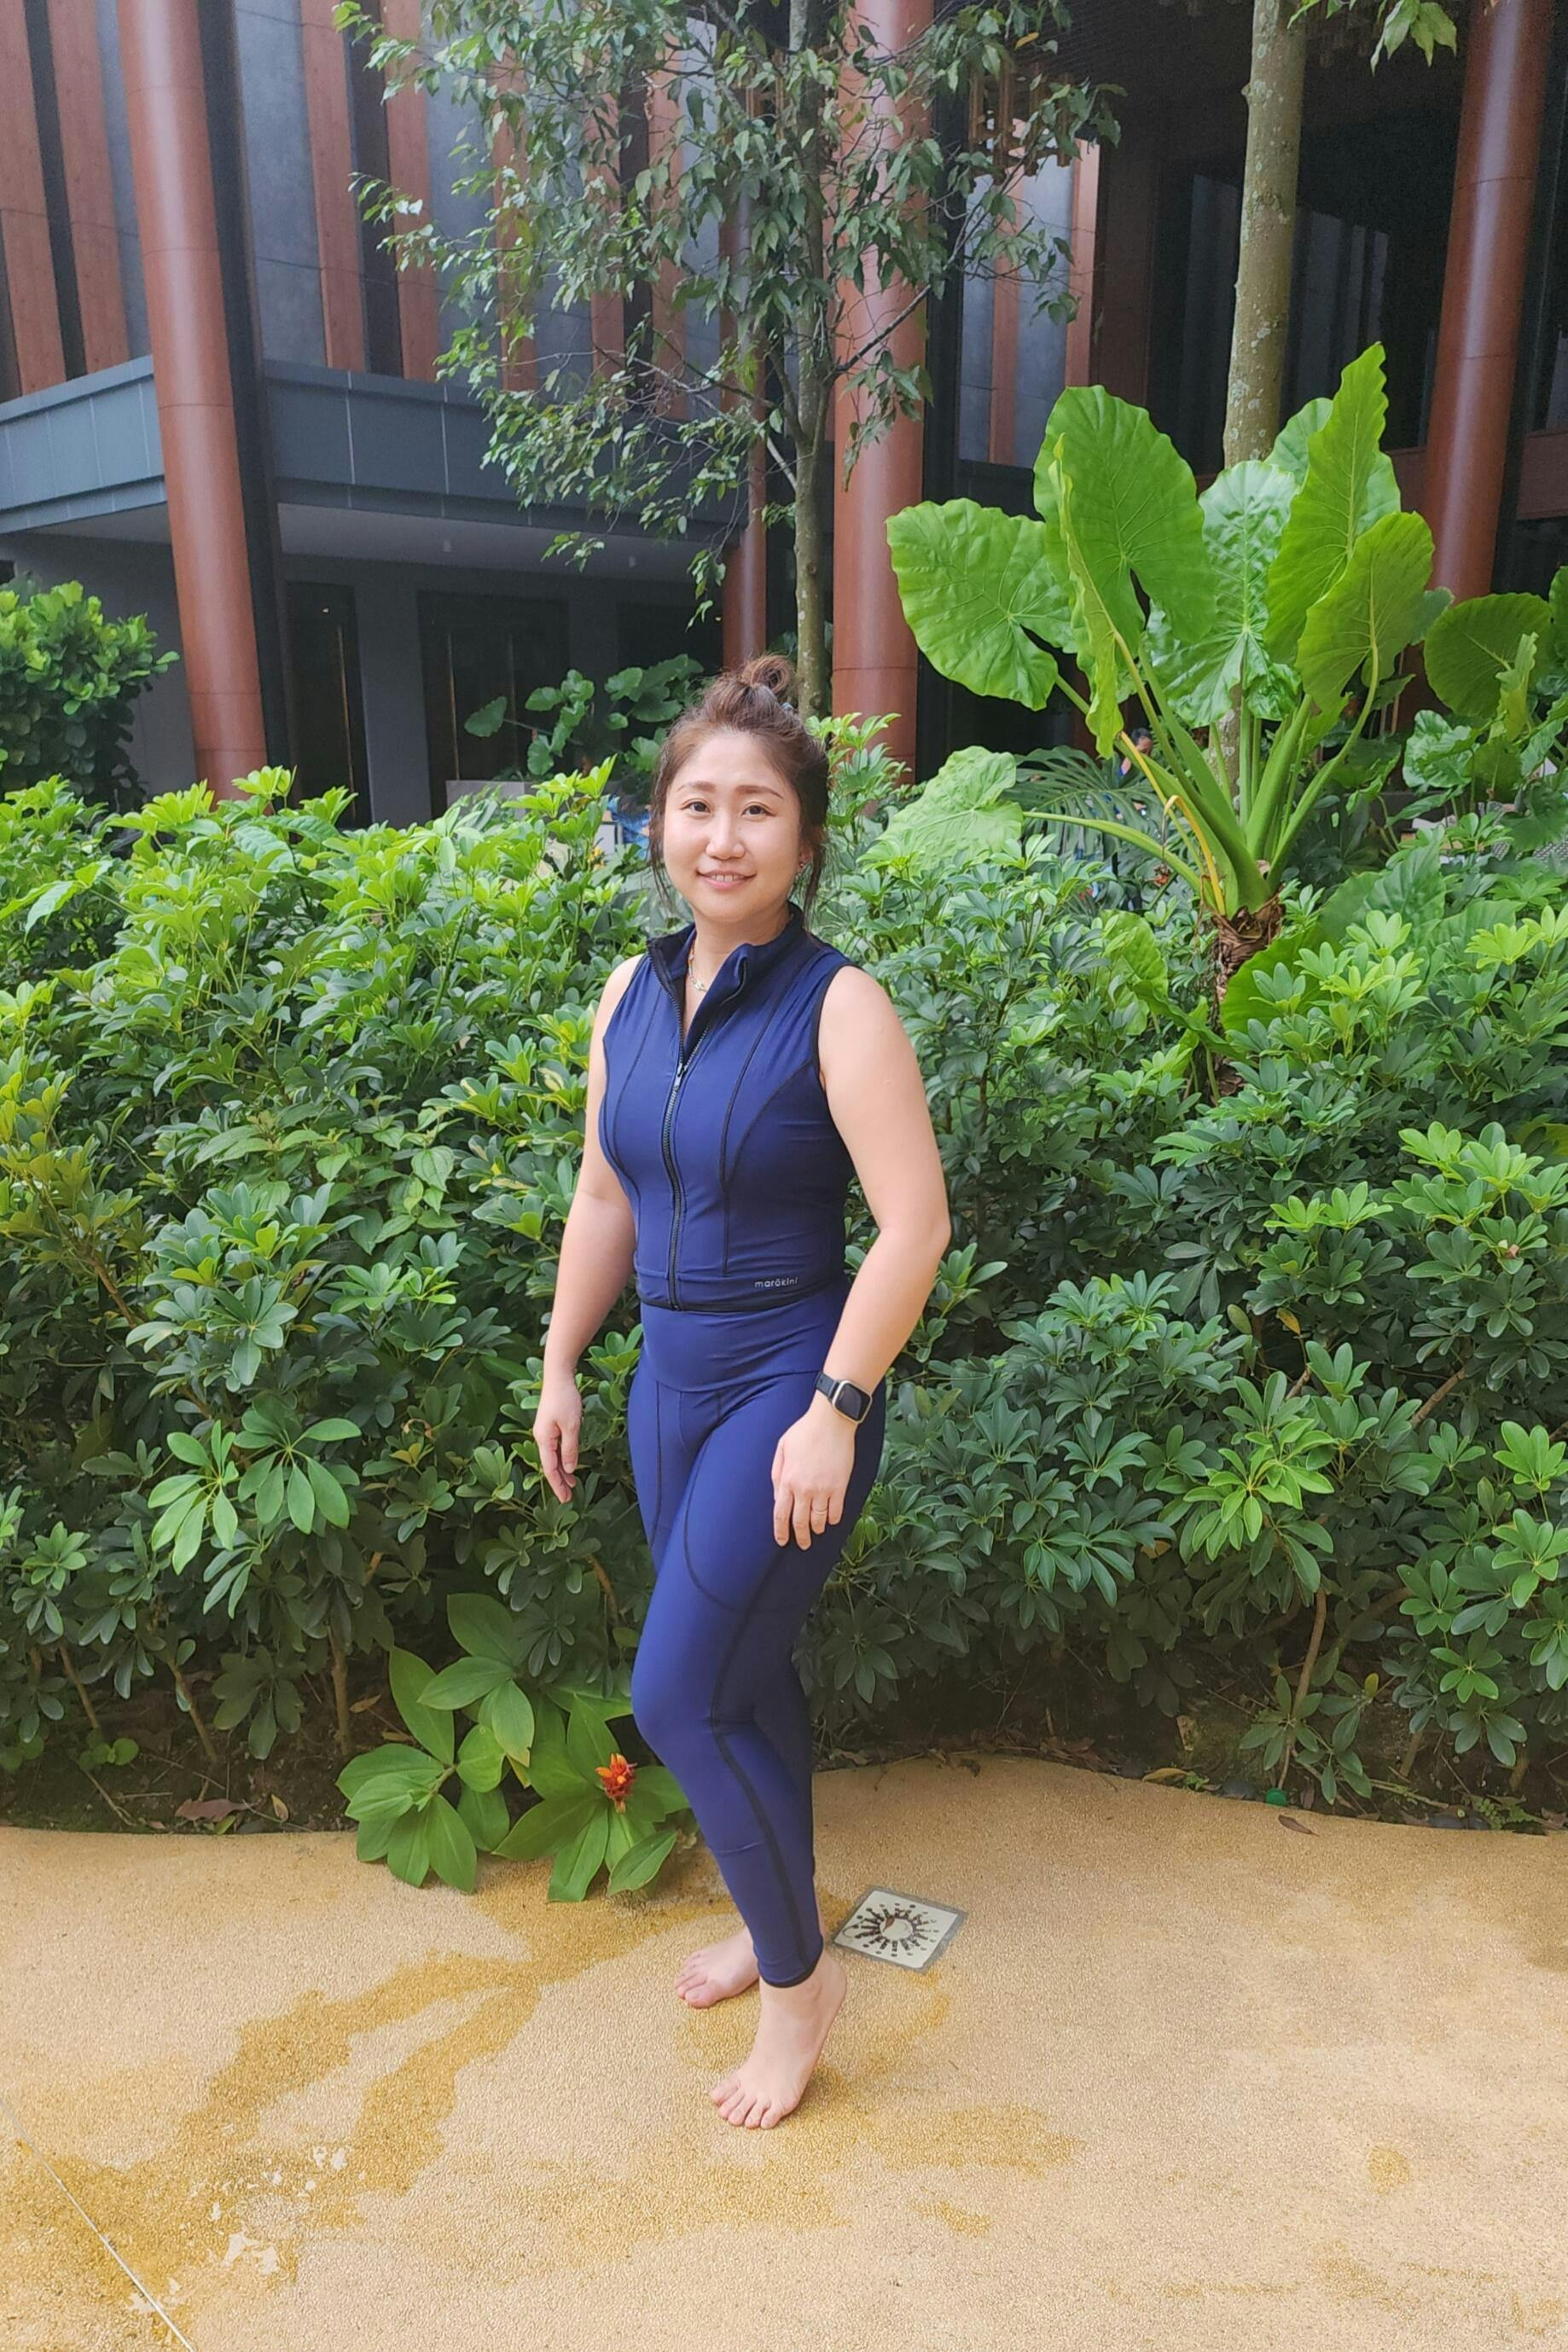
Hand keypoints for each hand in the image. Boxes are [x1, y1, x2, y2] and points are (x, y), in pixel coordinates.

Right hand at [533, 1365, 582, 1502]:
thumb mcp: (572, 1426)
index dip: (558, 1485)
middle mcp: (541, 1437)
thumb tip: (569, 1469)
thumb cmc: (565, 1399)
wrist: (558, 1375)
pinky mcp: (550, 1425)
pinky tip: (570, 1463)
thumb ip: (570, 1449)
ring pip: (553, 1457)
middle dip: (559, 1482)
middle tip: (569, 1497)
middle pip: (550, 1465)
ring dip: (562, 1471)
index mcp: (543, 1439)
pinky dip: (563, 1458)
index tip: (565, 1499)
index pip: (550, 1469)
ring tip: (572, 1484)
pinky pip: (555, 1448)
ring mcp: (545, 1431)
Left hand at [771, 1393, 857, 1549]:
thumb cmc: (805, 1431)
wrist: (831, 1421)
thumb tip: (777, 1497)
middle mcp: (804, 1489)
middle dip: (800, 1537)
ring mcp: (824, 1490)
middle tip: (803, 1544)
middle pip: (800, 1522)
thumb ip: (777, 1474)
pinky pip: (837, 1512)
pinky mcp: (840, 1487)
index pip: (781, 1515)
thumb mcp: (782, 1449)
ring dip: (817, 1529)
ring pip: (819, 1520)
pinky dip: (834, 1520)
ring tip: (817, 1532)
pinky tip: (831, 1520)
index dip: (781, 1531)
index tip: (781, 1541)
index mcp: (787, 1480)